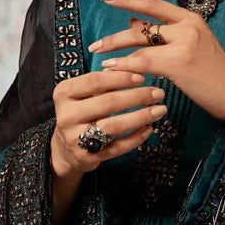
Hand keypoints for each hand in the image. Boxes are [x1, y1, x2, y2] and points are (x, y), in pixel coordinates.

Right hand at [50, 69, 167, 177]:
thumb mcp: (84, 94)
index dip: (120, 78)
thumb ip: (103, 82)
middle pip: (108, 102)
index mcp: (64, 93)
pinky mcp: (87, 157)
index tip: (142, 77)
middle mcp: (66, 115)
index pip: (95, 81)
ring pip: (114, 126)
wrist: (66, 149)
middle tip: (158, 93)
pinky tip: (149, 128)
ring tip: (160, 110)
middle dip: (137, 96)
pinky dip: (136, 137)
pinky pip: (118, 147)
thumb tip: (133, 68)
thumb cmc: (81, 113)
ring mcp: (75, 138)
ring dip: (141, 117)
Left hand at [88, 0, 224, 128]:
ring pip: (140, 42)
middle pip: (142, 25)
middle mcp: (187, 25)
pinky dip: (125, 64)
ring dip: (116, 50)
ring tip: (99, 56)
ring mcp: (184, 42)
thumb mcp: (190, 45)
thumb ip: (163, 33)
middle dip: (115, 36)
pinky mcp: (180, 62)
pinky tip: (112, 68)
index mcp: (190, 18)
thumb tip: (132, 22)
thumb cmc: (213, 73)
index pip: (152, 3)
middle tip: (95, 44)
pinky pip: (144, 61)